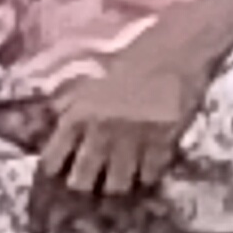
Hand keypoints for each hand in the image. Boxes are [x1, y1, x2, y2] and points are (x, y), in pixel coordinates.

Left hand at [37, 17, 221, 209]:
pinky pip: (149, 176)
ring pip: (116, 186)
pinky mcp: (162, 143)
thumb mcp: (94, 76)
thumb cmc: (136, 56)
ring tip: (120, 180)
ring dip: (117, 185)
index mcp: (80, 113)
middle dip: (84, 185)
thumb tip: (55, 118)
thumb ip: (74, 101)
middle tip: (92, 182)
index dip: (55, 169)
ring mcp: (132, 140)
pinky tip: (147, 169)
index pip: (53, 158)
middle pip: (82, 181)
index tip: (61, 172)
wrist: (179, 46)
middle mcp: (101, 131)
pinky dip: (147, 176)